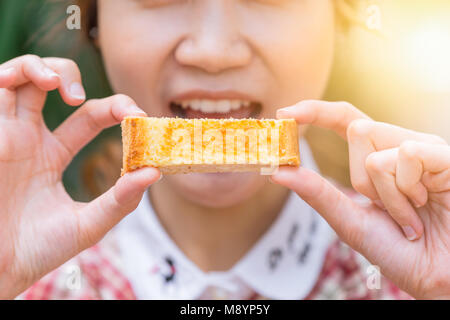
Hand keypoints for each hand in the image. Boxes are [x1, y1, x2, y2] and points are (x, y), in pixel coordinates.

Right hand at [0, 55, 159, 297]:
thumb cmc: (37, 251)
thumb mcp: (88, 224)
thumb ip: (120, 200)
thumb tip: (155, 173)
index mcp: (52, 155)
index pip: (89, 116)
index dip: (115, 108)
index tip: (139, 114)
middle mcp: (29, 138)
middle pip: (53, 86)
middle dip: (76, 78)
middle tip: (100, 101)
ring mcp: (6, 132)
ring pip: (21, 77)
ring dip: (43, 67)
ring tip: (59, 84)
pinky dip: (12, 73)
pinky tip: (36, 81)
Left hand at [272, 100, 449, 298]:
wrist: (438, 276)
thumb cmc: (399, 251)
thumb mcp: (349, 220)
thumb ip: (317, 193)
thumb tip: (277, 171)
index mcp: (379, 156)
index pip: (345, 120)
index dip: (316, 111)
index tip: (283, 113)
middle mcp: (400, 146)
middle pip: (357, 130)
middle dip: (361, 178)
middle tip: (386, 209)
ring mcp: (424, 149)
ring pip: (376, 148)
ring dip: (385, 194)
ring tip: (410, 215)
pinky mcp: (444, 157)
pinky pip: (406, 154)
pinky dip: (406, 192)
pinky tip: (425, 204)